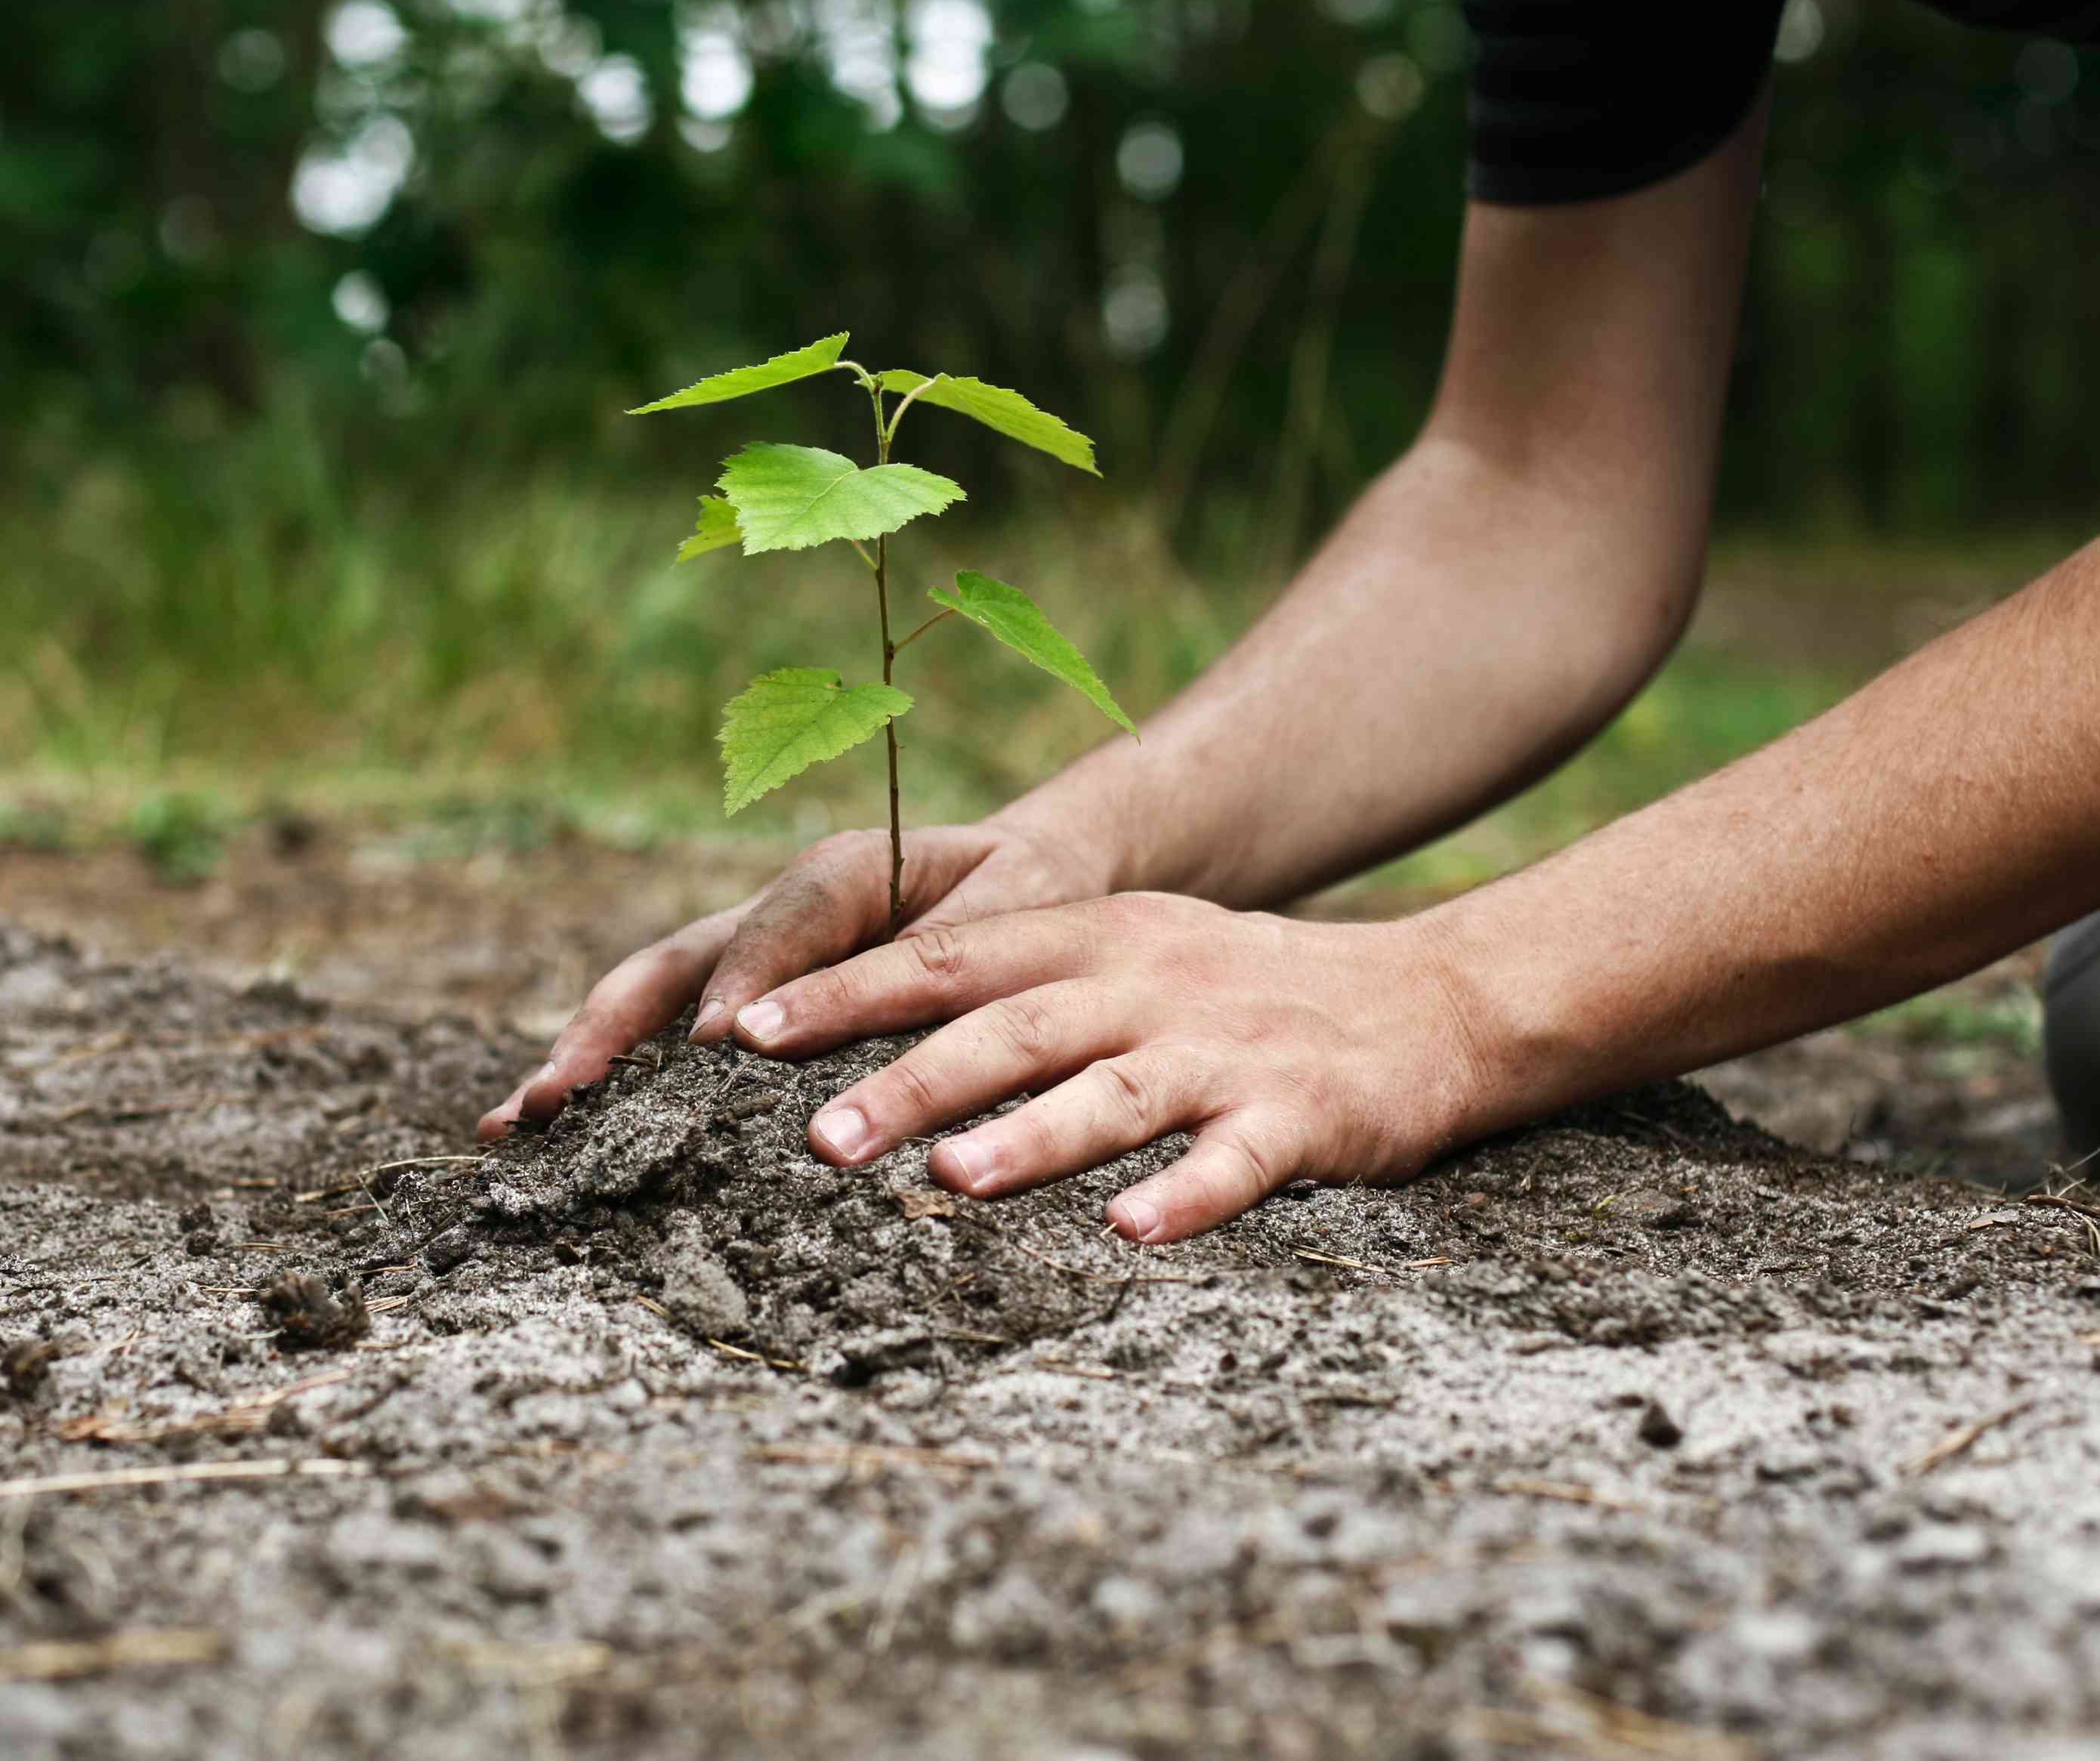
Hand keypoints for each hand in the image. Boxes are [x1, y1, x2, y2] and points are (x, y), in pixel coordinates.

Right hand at [476, 817, 1109, 1139]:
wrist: (1034, 872)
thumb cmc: (1034, 892)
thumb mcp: (1020, 906)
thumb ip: (958, 946)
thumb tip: (885, 1003)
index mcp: (843, 872)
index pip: (778, 927)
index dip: (743, 983)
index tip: (712, 1050)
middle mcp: (777, 911)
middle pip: (672, 964)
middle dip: (608, 1031)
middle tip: (552, 1100)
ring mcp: (751, 956)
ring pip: (650, 1000)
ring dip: (583, 1058)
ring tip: (514, 1124)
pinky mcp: (748, 997)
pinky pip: (669, 1032)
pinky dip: (612, 1077)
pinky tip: (551, 1132)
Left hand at [722, 893, 1485, 1241]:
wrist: (1428, 1001)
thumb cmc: (1238, 994)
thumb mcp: (1125, 957)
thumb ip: (1011, 986)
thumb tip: (860, 1035)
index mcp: (1092, 939)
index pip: (947, 958)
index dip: (845, 991)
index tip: (745, 1030)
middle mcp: (1146, 983)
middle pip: (1010, 1028)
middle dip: (908, 1079)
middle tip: (815, 1136)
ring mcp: (1224, 1050)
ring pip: (1112, 1092)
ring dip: (1030, 1137)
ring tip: (950, 1182)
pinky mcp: (1300, 1117)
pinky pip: (1233, 1162)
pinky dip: (1184, 1196)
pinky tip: (1131, 1234)